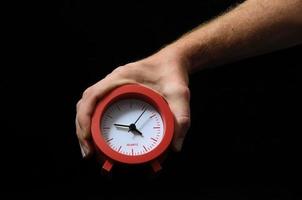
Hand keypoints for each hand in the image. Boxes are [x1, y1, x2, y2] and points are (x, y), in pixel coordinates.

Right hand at [76, 46, 190, 157]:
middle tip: (89, 152)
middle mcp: (112, 81)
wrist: (173, 61)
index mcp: (121, 78)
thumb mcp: (179, 94)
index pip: (92, 96)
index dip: (85, 118)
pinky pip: (97, 105)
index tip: (87, 138)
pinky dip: (93, 121)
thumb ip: (181, 118)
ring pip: (88, 105)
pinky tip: (97, 135)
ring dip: (85, 126)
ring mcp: (112, 86)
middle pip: (85, 103)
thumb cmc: (173, 73)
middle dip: (82, 128)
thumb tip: (175, 146)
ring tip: (90, 148)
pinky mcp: (116, 91)